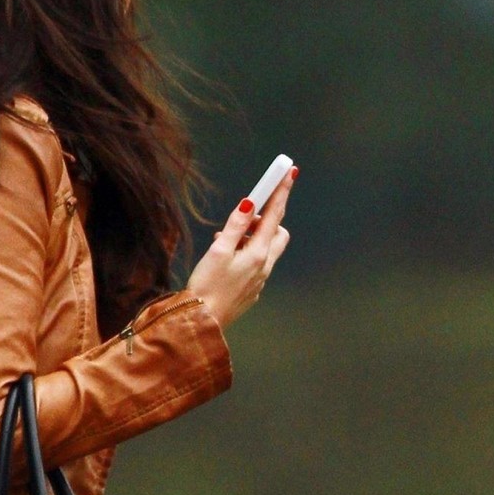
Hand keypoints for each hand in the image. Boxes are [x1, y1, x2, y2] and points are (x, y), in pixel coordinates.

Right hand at [186, 166, 295, 330]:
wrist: (204, 321)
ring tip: (223, 243)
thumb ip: (235, 226)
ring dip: (250, 238)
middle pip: (277, 232)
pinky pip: (255, 264)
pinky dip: (244, 254)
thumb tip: (249, 203)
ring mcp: (260, 279)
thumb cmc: (207, 286)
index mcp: (258, 254)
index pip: (274, 215)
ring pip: (265, 249)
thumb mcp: (218, 251)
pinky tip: (224, 261)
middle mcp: (264, 266)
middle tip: (243, 220)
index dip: (281, 192)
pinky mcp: (253, 289)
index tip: (289, 173)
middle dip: (266, 220)